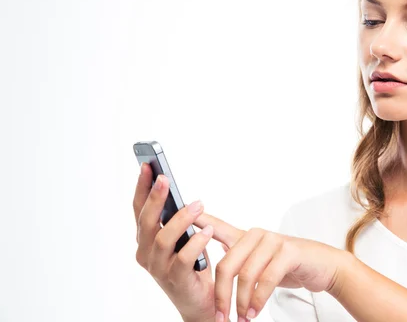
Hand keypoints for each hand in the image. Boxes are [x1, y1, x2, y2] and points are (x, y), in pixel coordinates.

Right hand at [133, 162, 217, 321]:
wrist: (202, 302)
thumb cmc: (192, 265)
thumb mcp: (182, 237)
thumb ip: (177, 220)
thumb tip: (179, 194)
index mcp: (146, 239)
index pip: (139, 209)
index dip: (142, 187)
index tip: (148, 165)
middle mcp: (146, 253)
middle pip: (146, 221)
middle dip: (154, 198)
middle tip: (165, 178)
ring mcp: (158, 268)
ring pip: (163, 239)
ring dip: (181, 219)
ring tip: (198, 205)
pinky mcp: (176, 280)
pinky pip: (182, 258)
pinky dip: (195, 242)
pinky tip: (206, 230)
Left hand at [193, 212, 349, 320]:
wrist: (322, 265)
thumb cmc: (287, 264)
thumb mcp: (258, 261)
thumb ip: (238, 259)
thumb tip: (217, 270)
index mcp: (245, 236)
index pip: (216, 226)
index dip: (197, 221)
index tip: (179, 217)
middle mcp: (256, 235)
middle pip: (227, 264)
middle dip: (222, 296)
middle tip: (221, 318)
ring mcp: (272, 241)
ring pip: (246, 274)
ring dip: (241, 302)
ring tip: (241, 319)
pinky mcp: (288, 252)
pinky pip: (267, 278)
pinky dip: (259, 299)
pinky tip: (255, 311)